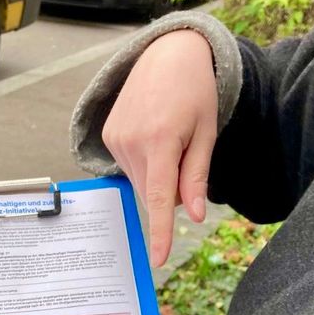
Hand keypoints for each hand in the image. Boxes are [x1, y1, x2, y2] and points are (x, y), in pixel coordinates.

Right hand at [101, 29, 217, 267]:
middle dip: (170, 189)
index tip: (157, 260)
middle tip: (186, 155)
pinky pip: (128, 167)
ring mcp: (114, 139)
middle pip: (151, 192)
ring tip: (167, 137)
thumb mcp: (206, 132)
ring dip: (156, 174)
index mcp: (161, 140)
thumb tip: (195, 216)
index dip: (160, 231)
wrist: (166, 54)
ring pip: (140, 182)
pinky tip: (152, 134)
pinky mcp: (107, 136)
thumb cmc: (194, 92)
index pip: (159, 197)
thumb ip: (196, 176)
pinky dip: (144, 163)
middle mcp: (131, 141)